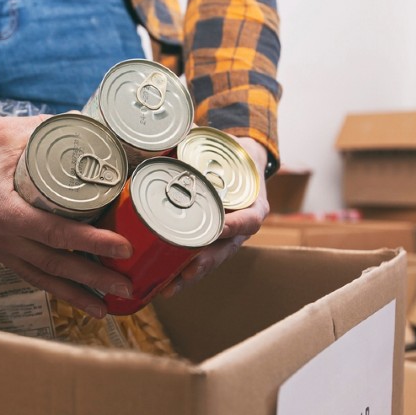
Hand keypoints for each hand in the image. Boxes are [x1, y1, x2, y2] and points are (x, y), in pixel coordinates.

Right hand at [0, 95, 133, 317]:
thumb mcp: (7, 133)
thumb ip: (49, 132)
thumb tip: (93, 129)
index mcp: (2, 210)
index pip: (55, 232)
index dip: (92, 242)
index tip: (122, 248)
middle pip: (53, 264)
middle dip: (92, 279)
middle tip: (126, 286)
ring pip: (39, 276)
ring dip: (74, 293)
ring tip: (105, 308)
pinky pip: (26, 272)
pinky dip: (51, 285)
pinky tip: (73, 294)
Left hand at [161, 136, 270, 297]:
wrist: (239, 164)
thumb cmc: (229, 156)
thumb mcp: (221, 145)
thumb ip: (197, 136)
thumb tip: (172, 126)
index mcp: (253, 205)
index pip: (250, 218)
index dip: (236, 225)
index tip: (221, 228)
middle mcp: (241, 228)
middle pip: (225, 250)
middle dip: (205, 262)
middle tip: (187, 270)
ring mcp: (226, 241)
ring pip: (210, 263)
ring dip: (189, 277)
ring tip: (169, 289)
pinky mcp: (210, 246)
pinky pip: (197, 264)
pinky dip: (181, 276)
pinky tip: (162, 288)